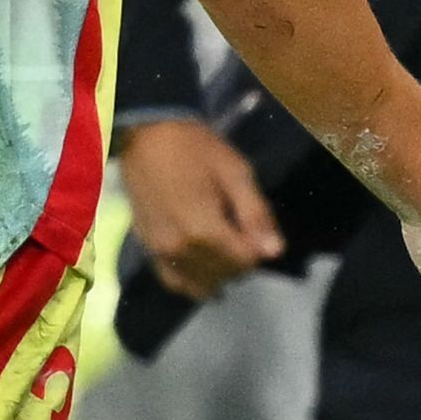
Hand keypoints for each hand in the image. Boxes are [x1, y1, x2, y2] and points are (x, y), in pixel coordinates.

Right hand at [117, 118, 281, 298]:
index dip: (257, 247)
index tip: (253, 225)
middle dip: (239, 260)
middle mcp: (181, 250)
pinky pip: (173, 281)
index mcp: (205, 231)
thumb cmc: (196, 149)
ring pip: (199, 284)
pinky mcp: (147, 249)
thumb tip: (274, 252)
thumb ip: (256, 215)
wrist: (146, 135)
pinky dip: (191, 281)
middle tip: (239, 230)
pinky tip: (201, 269)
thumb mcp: (236, 173)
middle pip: (223, 275)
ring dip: (217, 273)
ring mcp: (160, 252)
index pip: (245, 262)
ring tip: (222, 248)